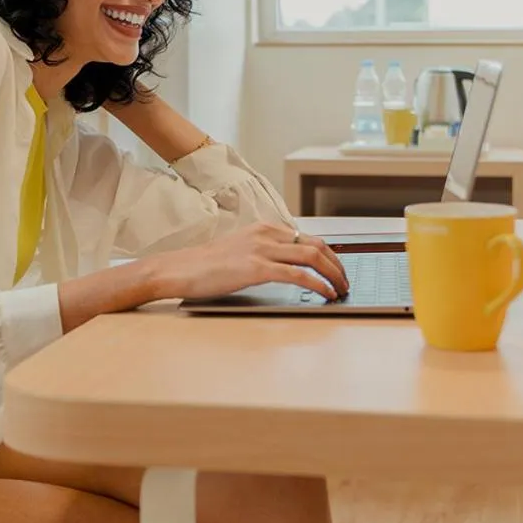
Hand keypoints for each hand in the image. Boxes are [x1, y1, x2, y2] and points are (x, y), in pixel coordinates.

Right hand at [145, 222, 348, 302]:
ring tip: (342, 290)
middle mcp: (266, 234)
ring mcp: (261, 249)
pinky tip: (326, 294)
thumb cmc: (203, 266)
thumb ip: (262, 253)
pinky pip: (298, 274)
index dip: (328, 254)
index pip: (306, 237)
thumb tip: (287, 267)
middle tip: (345, 281)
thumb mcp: (238, 251)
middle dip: (337, 264)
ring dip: (334, 274)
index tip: (336, 269)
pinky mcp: (256, 268)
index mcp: (263, 228)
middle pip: (316, 244)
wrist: (177, 269)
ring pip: (313, 256)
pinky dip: (318, 284)